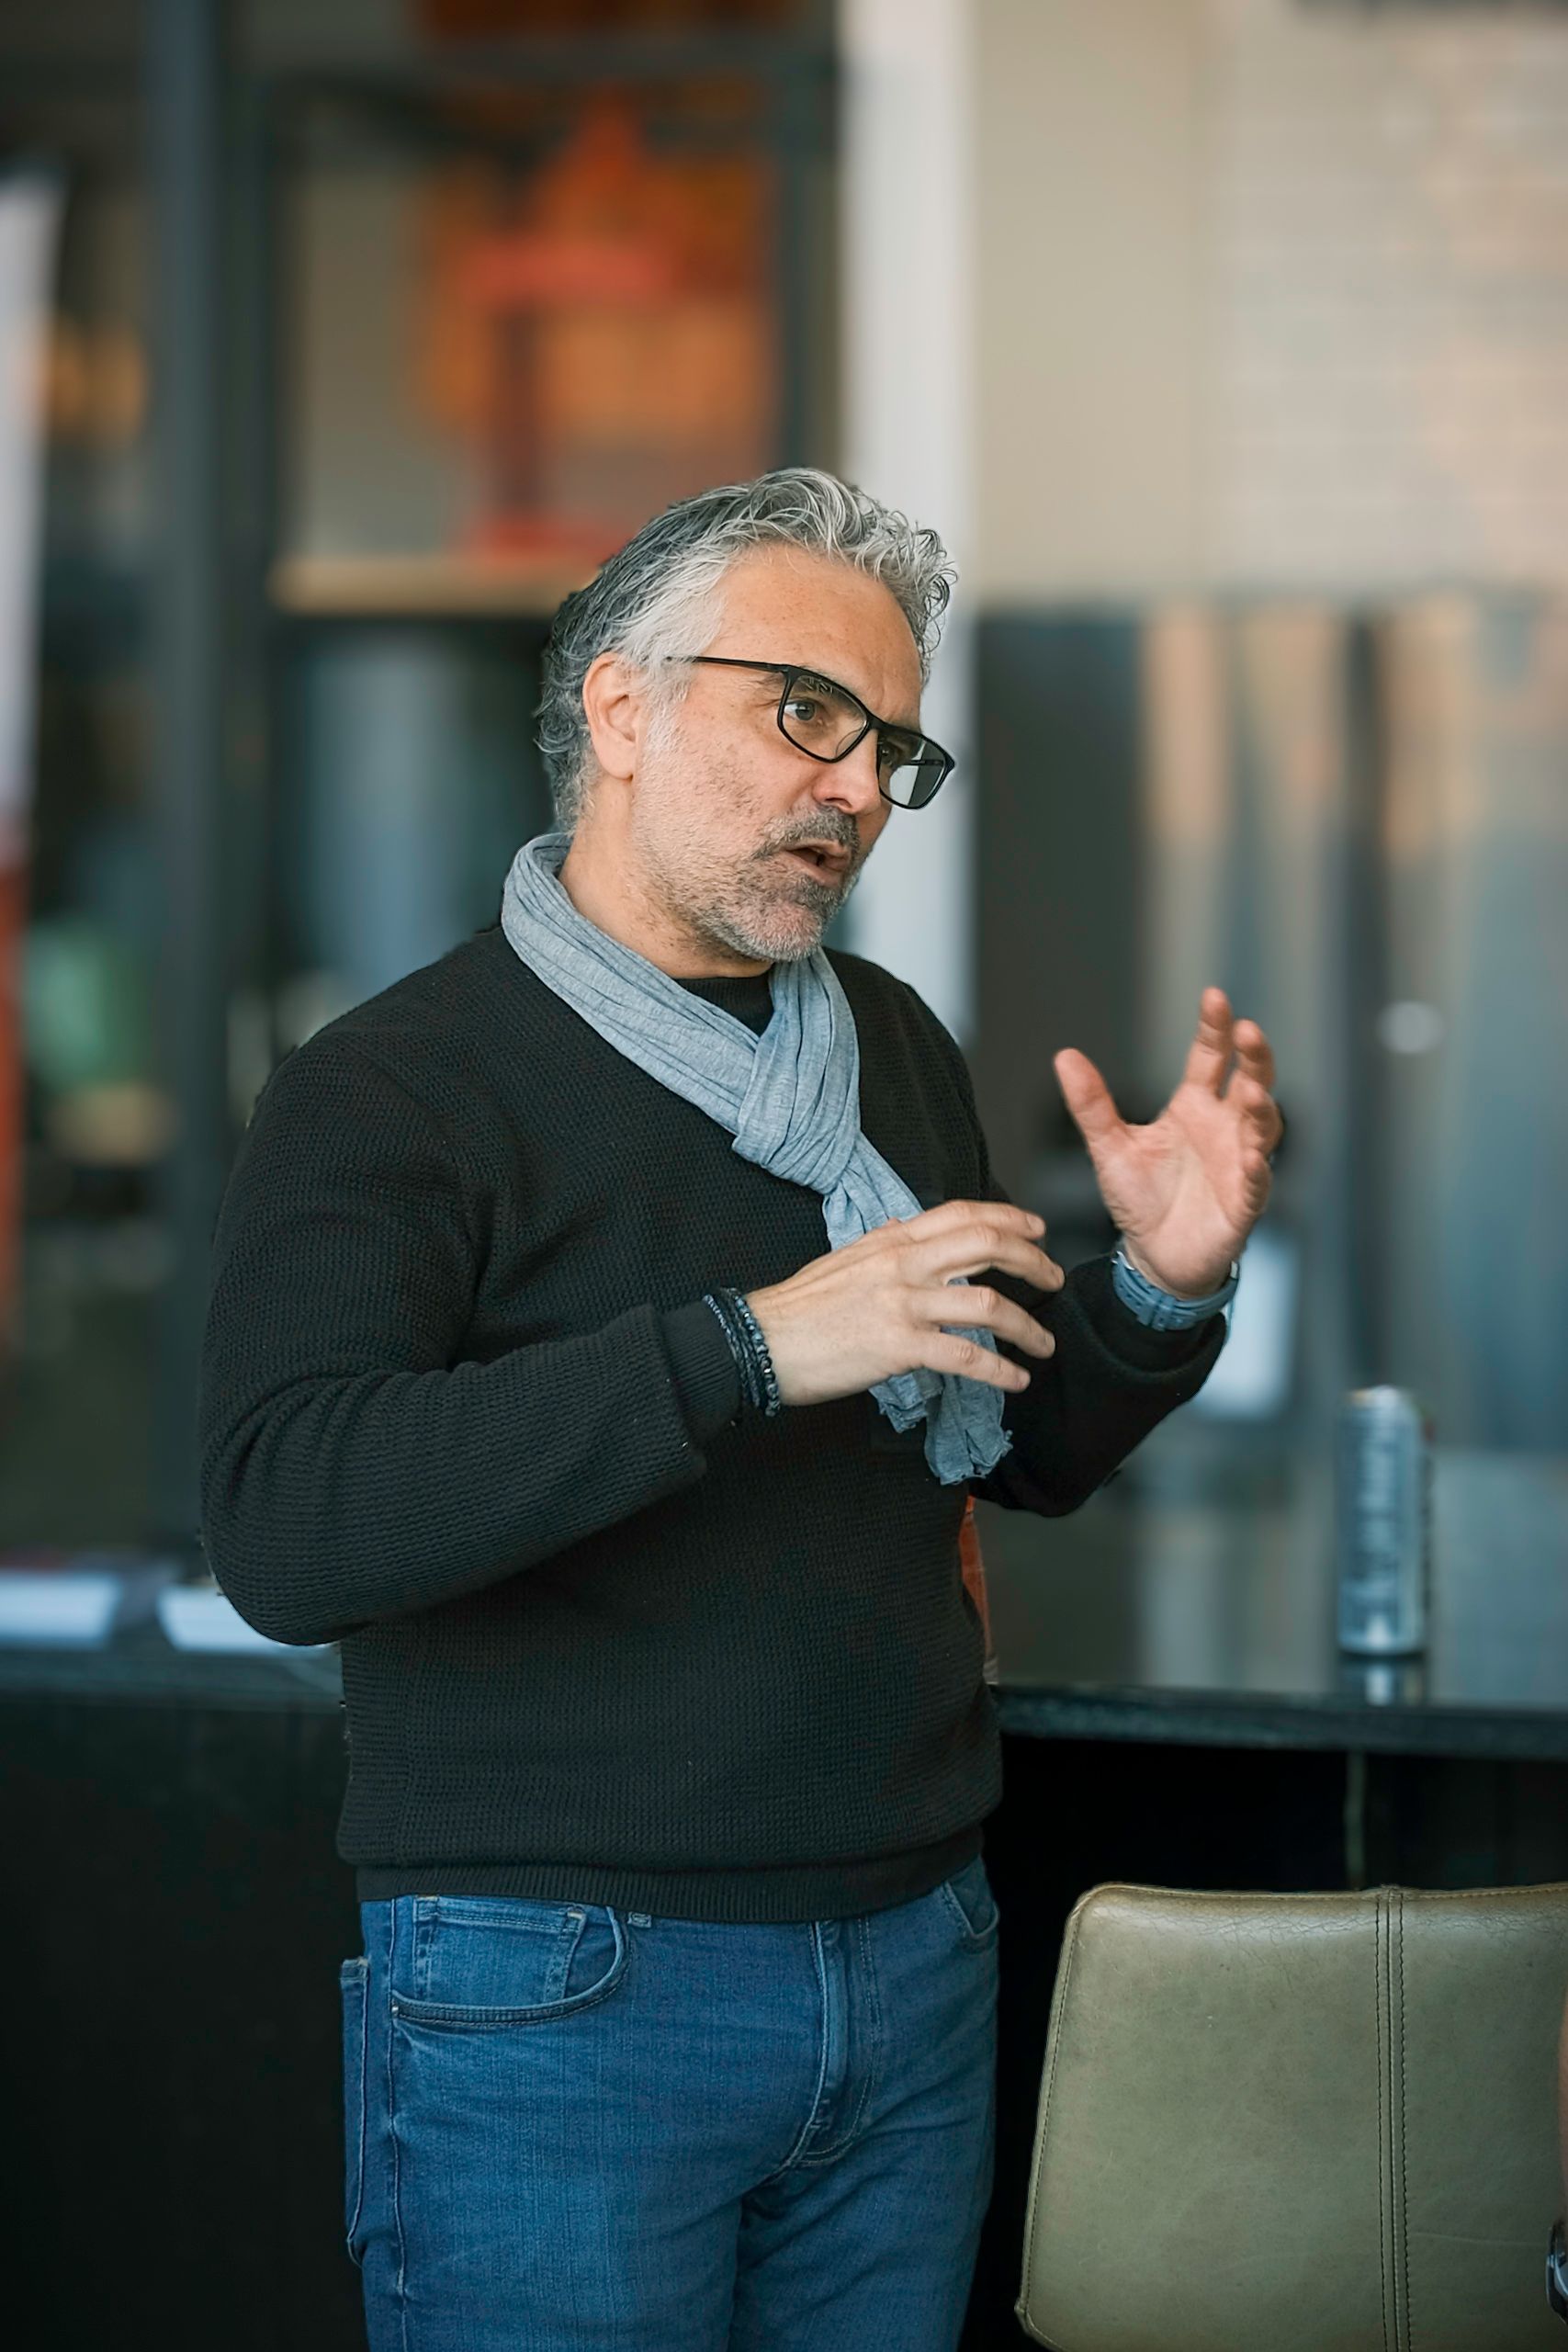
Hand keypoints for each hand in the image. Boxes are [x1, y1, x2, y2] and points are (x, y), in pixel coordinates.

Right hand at [745, 1201, 1064, 1409]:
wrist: (760, 1342)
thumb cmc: (798, 1308)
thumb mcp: (843, 1260)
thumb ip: (882, 1246)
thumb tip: (903, 1231)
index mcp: (891, 1241)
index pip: (962, 1214)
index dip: (1007, 1218)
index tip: (1035, 1229)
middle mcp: (902, 1265)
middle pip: (986, 1246)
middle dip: (1031, 1261)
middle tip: (1053, 1278)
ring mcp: (902, 1305)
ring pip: (987, 1305)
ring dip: (1027, 1326)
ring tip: (1044, 1342)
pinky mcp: (898, 1347)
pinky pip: (965, 1357)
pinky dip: (999, 1372)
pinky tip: (1015, 1381)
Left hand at [1053, 986, 1282, 1298]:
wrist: (1154, 1257)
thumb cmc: (1140, 1197)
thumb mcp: (1109, 1147)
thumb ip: (1092, 1104)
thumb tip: (1064, 1056)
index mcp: (1195, 1106)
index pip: (1210, 1057)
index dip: (1215, 1028)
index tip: (1214, 997)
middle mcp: (1225, 1128)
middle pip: (1250, 1081)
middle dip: (1254, 1056)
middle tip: (1248, 1031)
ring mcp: (1240, 1163)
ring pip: (1262, 1127)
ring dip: (1259, 1108)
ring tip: (1250, 1090)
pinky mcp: (1244, 1203)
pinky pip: (1256, 1183)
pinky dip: (1256, 1169)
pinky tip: (1251, 1157)